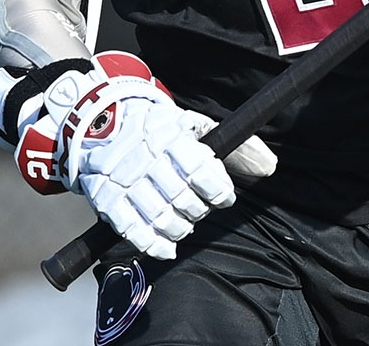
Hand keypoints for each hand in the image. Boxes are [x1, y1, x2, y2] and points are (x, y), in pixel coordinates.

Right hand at [14, 52, 275, 259]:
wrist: (99, 121)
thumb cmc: (156, 126)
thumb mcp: (194, 124)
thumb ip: (234, 144)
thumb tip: (269, 167)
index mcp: (170, 136)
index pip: (200, 170)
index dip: (218, 190)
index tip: (224, 197)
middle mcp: (145, 158)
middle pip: (181, 198)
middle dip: (199, 210)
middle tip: (201, 208)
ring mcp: (123, 180)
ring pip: (158, 217)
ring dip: (179, 228)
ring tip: (185, 224)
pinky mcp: (105, 198)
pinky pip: (130, 229)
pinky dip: (152, 244)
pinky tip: (167, 247)